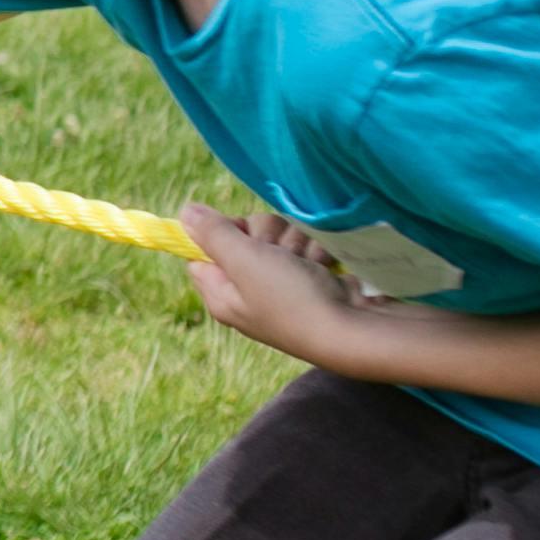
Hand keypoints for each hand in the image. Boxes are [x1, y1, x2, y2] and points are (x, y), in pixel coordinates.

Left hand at [179, 206, 375, 368]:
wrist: (354, 327)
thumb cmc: (292, 298)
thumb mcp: (244, 260)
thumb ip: (213, 233)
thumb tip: (185, 212)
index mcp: (222, 292)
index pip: (204, 248)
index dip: (222, 233)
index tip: (242, 235)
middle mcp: (248, 288)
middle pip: (245, 235)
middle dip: (268, 236)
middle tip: (280, 255)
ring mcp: (282, 283)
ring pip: (280, 235)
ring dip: (297, 242)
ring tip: (308, 265)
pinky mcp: (311, 276)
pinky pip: (307, 245)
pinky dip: (317, 250)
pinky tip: (325, 266)